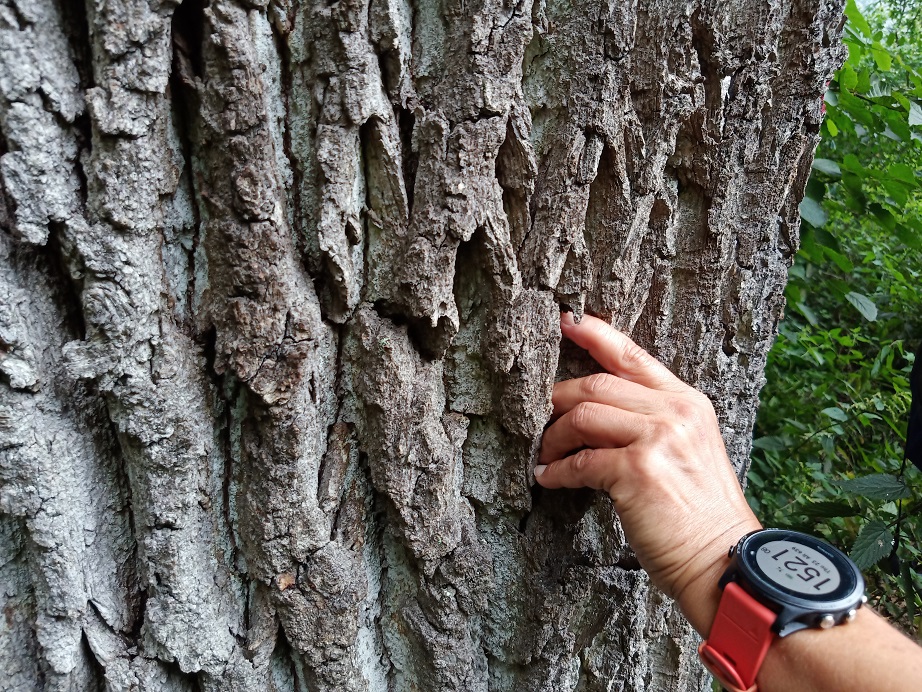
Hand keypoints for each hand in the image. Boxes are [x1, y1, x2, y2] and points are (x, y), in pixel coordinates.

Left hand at [535, 312, 760, 633]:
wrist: (724, 558)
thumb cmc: (700, 512)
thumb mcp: (688, 450)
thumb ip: (654, 421)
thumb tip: (599, 410)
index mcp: (687, 401)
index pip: (633, 356)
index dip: (595, 334)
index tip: (566, 320)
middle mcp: (674, 412)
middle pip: (596, 384)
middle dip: (558, 400)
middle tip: (539, 419)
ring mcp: (658, 438)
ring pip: (582, 417)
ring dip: (554, 438)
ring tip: (546, 456)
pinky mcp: (638, 470)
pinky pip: (580, 461)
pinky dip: (556, 471)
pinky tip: (548, 479)